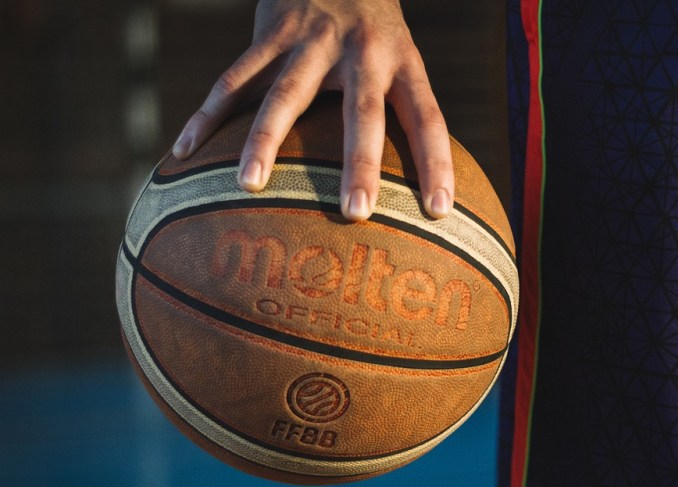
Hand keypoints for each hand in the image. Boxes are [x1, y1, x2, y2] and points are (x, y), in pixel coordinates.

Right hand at [171, 0, 453, 221]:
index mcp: (401, 61)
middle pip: (362, 112)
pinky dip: (207, 116)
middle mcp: (361, 50)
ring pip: (285, 94)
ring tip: (249, 184)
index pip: (427, 117)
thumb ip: (402, 111)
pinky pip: (233, 80)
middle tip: (356, 212)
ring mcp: (312, 40)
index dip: (437, 162)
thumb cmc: (372, 31)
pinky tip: (185, 153)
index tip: (440, 211)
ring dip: (265, 140)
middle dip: (360, 163)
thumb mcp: (400, 57)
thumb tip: (416, 187)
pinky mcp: (269, 33)